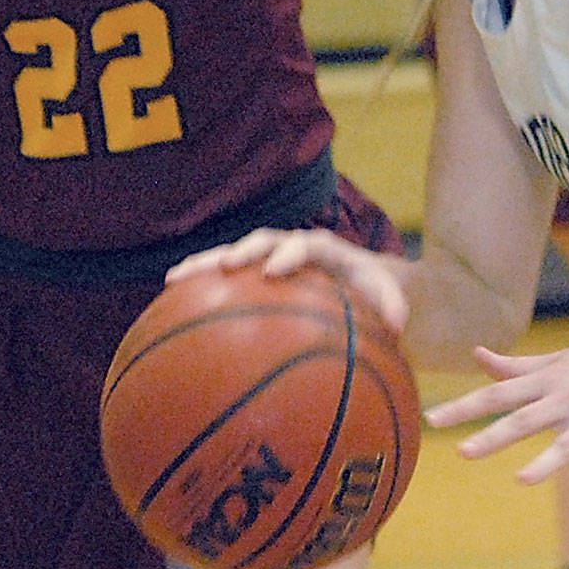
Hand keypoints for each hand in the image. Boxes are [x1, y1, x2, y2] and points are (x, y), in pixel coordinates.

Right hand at [167, 227, 409, 333]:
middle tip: (222, 267)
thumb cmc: (378, 290)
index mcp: (326, 250)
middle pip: (262, 242)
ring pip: (233, 256)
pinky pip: (224, 283)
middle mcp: (294, 248)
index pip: (306, 244)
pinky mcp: (255, 278)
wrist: (367, 282)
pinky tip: (168, 311)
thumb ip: (394, 306)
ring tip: (173, 280)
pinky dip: (199, 291)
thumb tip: (399, 325)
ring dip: (205, 265)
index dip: (288, 254)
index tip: (273, 271)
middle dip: (241, 252)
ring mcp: (270, 260)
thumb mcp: (392, 298)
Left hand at [425, 333, 568, 508]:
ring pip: (567, 443)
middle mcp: (566, 399)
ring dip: (545, 462)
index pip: (497, 394)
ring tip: (522, 480)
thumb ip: (515, 365)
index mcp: (546, 382)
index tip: (431, 420)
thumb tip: (477, 355)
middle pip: (524, 418)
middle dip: (493, 435)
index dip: (464, 407)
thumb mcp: (556, 361)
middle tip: (462, 451)